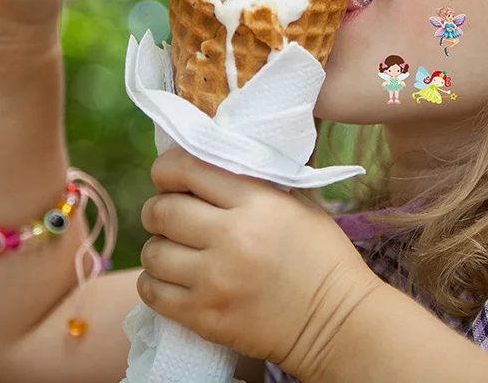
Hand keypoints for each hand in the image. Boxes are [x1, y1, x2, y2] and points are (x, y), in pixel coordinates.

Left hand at [137, 146, 382, 378]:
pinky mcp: (204, 317)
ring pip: (153, 252)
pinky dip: (154, 281)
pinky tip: (171, 277)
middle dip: (158, 207)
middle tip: (169, 213)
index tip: (170, 175)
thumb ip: (254, 184)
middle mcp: (231, 237)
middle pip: (162, 211)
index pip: (189, 169)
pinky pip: (152, 292)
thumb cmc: (322, 255)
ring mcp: (214, 280)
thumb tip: (211, 168)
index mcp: (257, 202)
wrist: (335, 320)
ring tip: (174, 248)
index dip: (168, 168)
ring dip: (158, 246)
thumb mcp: (298, 204)